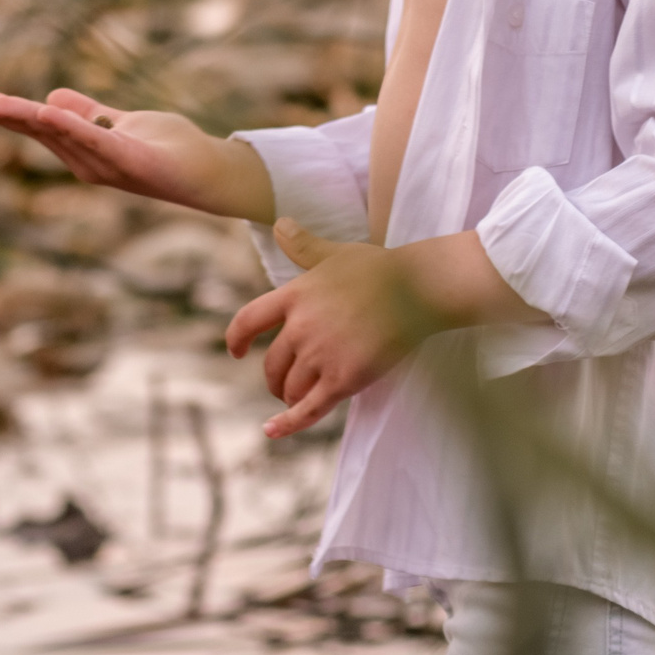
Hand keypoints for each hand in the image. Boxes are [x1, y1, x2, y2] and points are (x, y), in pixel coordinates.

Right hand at [0, 87, 274, 221]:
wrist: (207, 169)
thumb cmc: (168, 148)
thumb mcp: (119, 122)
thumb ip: (88, 113)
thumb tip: (53, 96)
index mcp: (82, 150)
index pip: (38, 126)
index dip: (7, 112)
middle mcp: (86, 162)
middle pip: (40, 132)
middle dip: (7, 115)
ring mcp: (105, 164)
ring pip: (59, 134)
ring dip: (28, 117)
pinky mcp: (128, 160)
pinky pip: (94, 140)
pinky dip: (70, 126)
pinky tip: (47, 112)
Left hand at [227, 220, 446, 438]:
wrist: (418, 289)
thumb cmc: (380, 268)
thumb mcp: (334, 252)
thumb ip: (304, 246)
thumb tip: (279, 224)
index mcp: (294, 295)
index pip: (248, 321)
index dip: (237, 338)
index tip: (236, 351)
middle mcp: (301, 326)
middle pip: (271, 363)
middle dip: (274, 377)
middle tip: (283, 384)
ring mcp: (322, 354)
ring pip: (291, 387)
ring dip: (289, 397)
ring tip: (298, 399)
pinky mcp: (345, 379)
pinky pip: (309, 409)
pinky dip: (288, 424)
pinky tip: (271, 431)